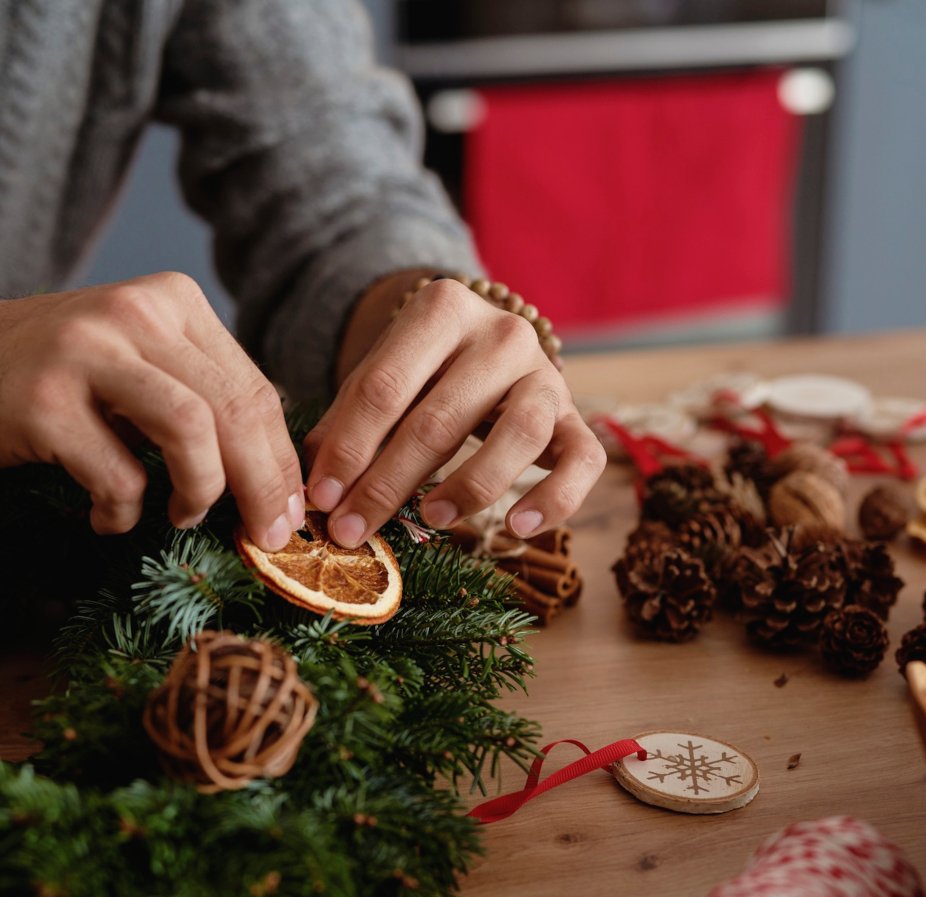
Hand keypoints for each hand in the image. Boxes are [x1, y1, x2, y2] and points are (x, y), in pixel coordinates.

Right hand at [0, 273, 303, 548]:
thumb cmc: (68, 376)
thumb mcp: (146, 365)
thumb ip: (208, 398)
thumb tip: (280, 481)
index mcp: (175, 301)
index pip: (256, 389)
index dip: (281, 461)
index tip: (290, 511)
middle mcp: (136, 313)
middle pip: (236, 410)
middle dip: (263, 485)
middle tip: (266, 535)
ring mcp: (86, 351)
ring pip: (191, 429)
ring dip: (202, 489)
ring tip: (186, 516)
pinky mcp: (41, 400)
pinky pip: (117, 474)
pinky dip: (124, 510)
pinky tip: (109, 516)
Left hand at [303, 277, 606, 547]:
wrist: (488, 346)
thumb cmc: (424, 372)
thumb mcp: (381, 379)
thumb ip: (348, 424)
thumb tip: (313, 488)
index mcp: (443, 309)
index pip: (384, 386)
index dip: (349, 448)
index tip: (320, 499)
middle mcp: (503, 334)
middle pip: (441, 417)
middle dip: (389, 482)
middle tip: (353, 529)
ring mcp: (546, 373)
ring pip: (520, 433)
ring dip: (470, 485)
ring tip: (430, 519)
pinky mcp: (576, 416)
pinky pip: (583, 460)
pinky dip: (556, 498)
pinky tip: (517, 527)